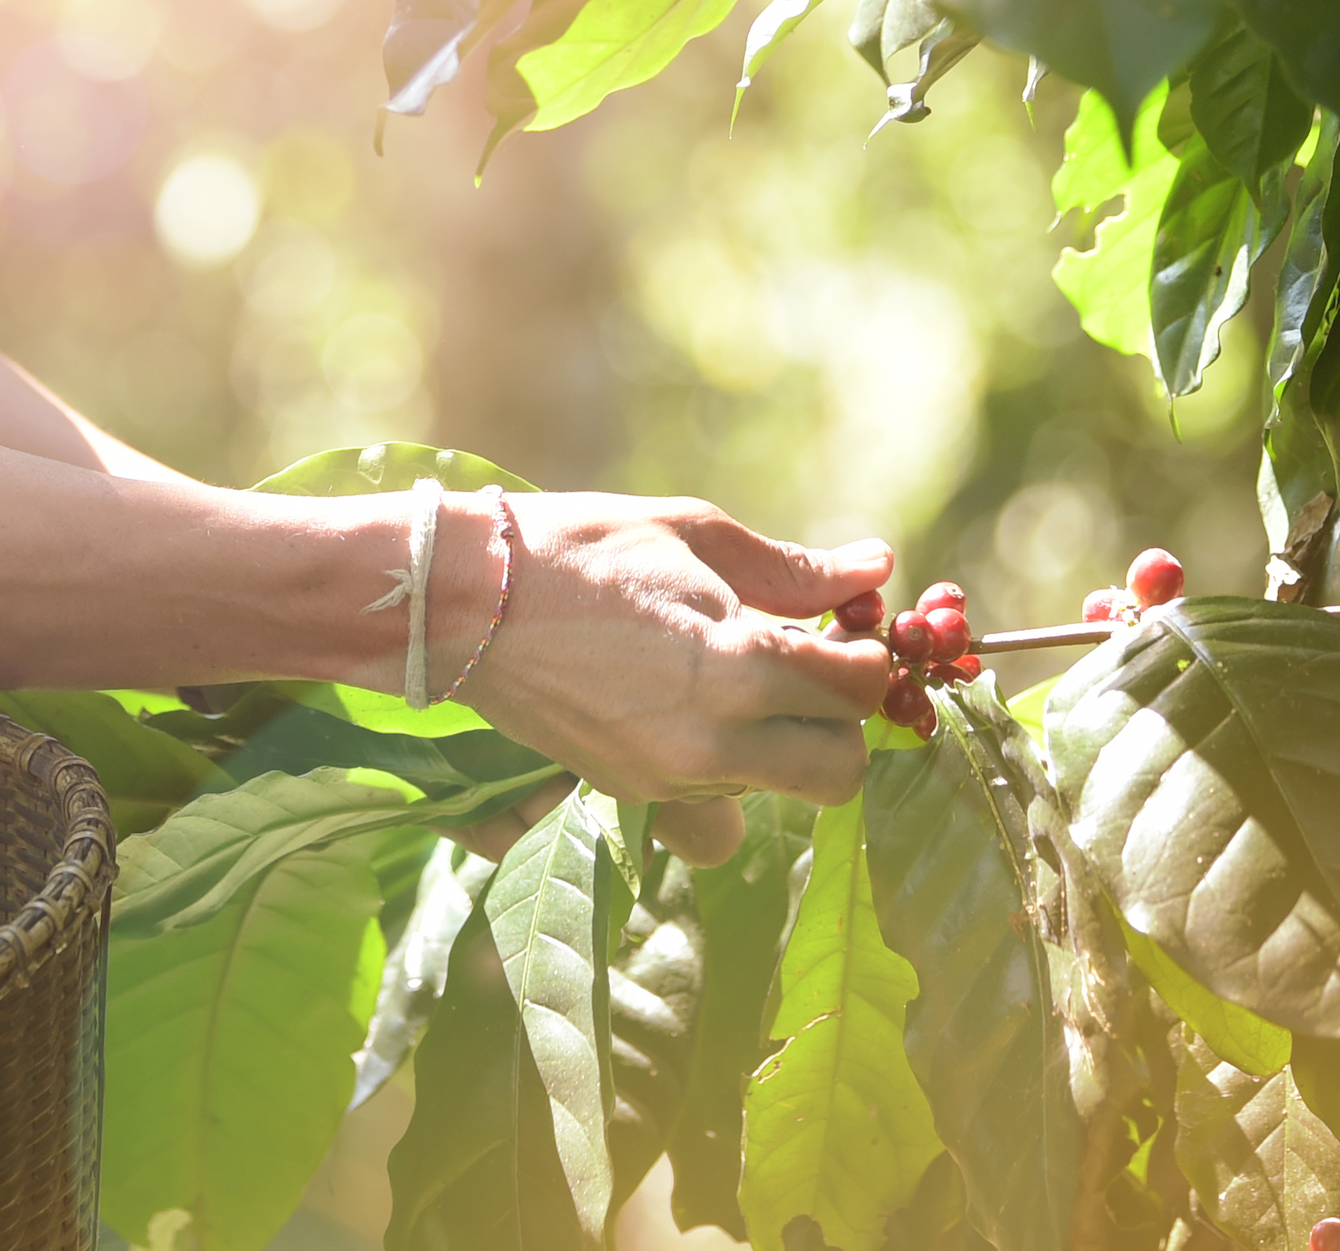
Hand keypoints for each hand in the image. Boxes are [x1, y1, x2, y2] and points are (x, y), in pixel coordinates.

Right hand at [454, 495, 892, 864]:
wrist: (464, 603)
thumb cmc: (579, 549)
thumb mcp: (692, 535)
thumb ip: (792, 567)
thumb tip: (876, 565)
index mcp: (740, 664)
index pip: (857, 687)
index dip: (864, 655)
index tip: (840, 629)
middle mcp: (715, 738)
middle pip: (840, 770)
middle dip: (836, 721)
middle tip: (803, 670)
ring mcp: (670, 776)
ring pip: (778, 791)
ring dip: (780, 744)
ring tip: (735, 684)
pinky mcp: (632, 794)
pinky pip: (714, 804)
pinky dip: (723, 767)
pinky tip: (687, 711)